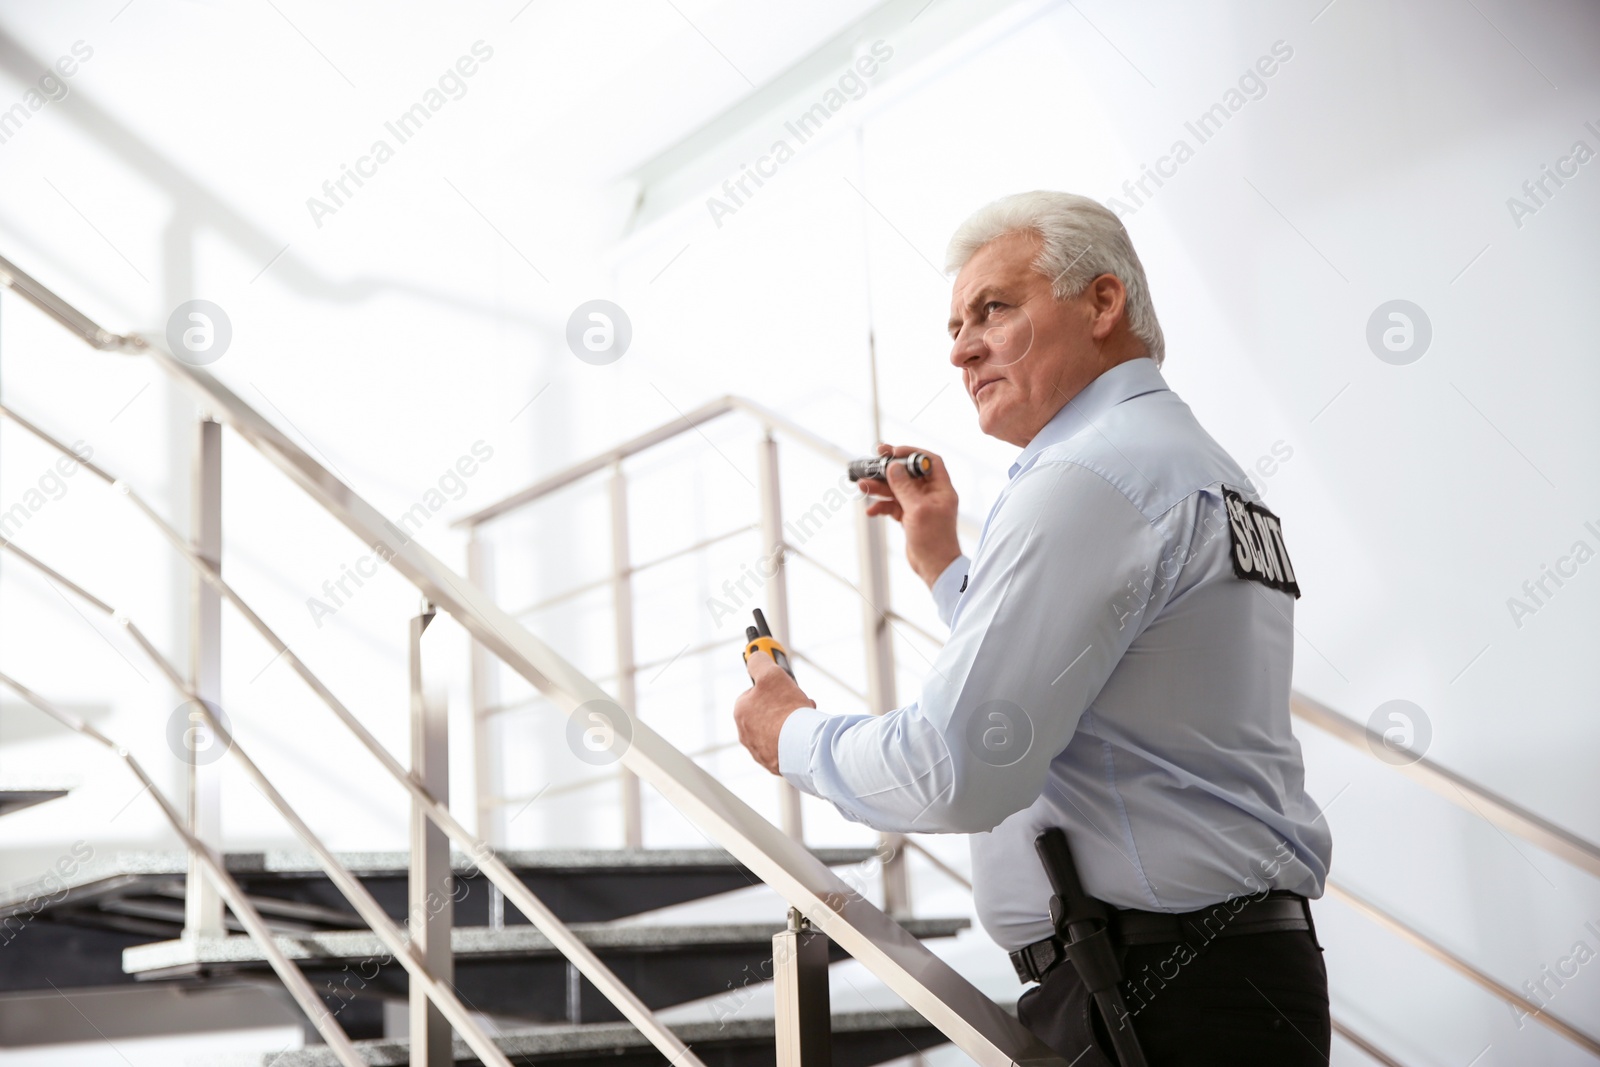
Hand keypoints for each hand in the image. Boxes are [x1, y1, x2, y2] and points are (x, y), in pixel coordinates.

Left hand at [733, 650, 815, 774]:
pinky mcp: (772, 763)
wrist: (801, 745)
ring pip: (776, 729)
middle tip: (799, 703)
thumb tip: (754, 656)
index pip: (754, 693)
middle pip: (767, 712)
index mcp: (741, 711)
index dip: (773, 688)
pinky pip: (783, 746)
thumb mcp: (771, 674)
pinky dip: (793, 740)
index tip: (785, 687)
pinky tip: (803, 736)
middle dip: (784, 706)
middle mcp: (744, 732)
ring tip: (804, 720)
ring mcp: (758, 750)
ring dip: (790, 722)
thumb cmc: (786, 709)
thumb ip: (759, 662)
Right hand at [856, 443, 961, 588]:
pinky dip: (881, 506)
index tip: (893, 451)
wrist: (934, 567)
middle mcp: (931, 494)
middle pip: (908, 474)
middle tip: (872, 462)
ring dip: (880, 488)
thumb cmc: (934, 540)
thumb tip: (893, 466)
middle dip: (889, 470)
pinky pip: (893, 506)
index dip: (912, 453)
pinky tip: (871, 511)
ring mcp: (919, 506)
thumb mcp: (917, 510)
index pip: (928, 461)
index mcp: (941, 489)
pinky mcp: (909, 517)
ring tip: (862, 486)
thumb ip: (904, 487)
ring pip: (897, 490)